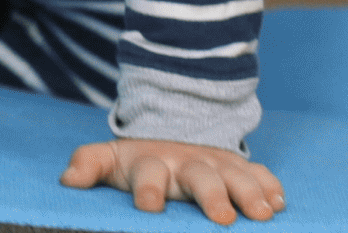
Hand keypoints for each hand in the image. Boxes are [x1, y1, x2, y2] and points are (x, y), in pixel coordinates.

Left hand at [63, 139, 284, 223]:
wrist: (173, 128)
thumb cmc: (137, 159)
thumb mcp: (109, 158)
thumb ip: (88, 164)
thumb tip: (67, 179)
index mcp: (152, 164)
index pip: (148, 176)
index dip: (148, 191)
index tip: (149, 207)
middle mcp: (186, 163)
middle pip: (201, 178)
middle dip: (213, 196)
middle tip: (223, 219)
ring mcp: (215, 163)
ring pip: (236, 175)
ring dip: (250, 193)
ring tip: (264, 214)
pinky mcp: (237, 166)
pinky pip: (258, 173)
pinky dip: (270, 186)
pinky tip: (280, 202)